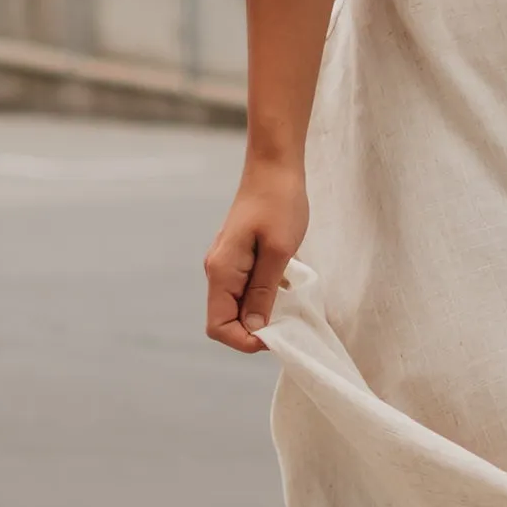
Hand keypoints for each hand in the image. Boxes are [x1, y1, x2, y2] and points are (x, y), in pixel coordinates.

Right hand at [205, 157, 309, 350]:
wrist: (274, 166)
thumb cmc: (279, 203)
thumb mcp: (278, 251)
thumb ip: (264, 292)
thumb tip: (254, 328)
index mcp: (221, 271)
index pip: (219, 327)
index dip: (245, 340)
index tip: (276, 334)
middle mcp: (217, 270)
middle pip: (226, 319)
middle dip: (254, 328)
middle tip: (287, 318)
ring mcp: (226, 263)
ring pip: (236, 305)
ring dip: (261, 310)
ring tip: (288, 298)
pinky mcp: (238, 256)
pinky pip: (244, 288)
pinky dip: (263, 294)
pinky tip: (285, 281)